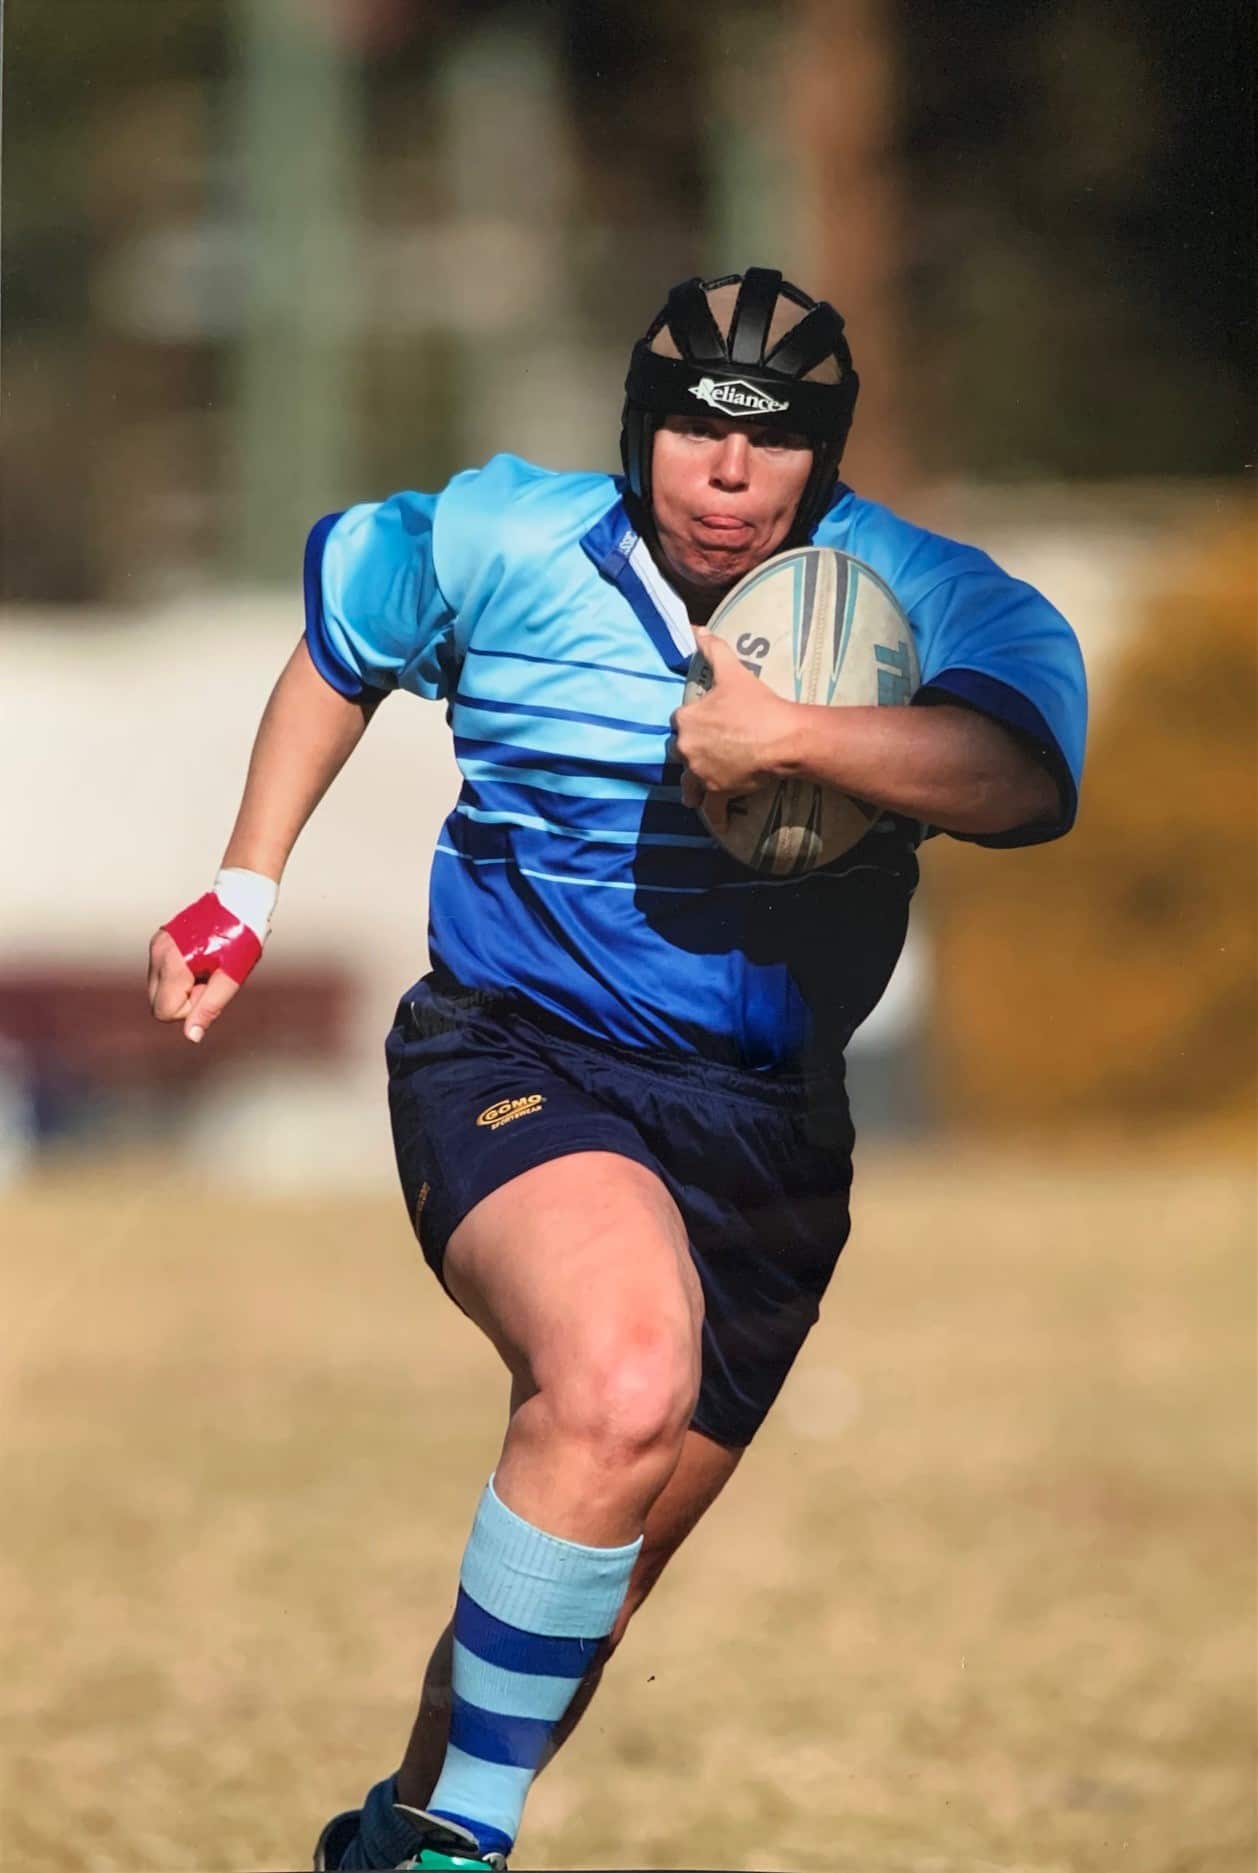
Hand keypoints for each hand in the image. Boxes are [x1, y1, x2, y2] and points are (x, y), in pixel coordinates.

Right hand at [147, 889, 263, 1043]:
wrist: (240, 899)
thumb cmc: (240, 939)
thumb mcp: (230, 978)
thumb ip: (208, 1008)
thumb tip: (191, 1036)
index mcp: (173, 965)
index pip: (163, 1012)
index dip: (189, 1008)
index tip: (209, 988)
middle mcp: (158, 954)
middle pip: (157, 1002)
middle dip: (183, 999)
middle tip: (210, 978)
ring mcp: (157, 944)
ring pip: (159, 987)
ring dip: (181, 986)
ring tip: (207, 966)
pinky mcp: (160, 939)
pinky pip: (161, 971)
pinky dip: (179, 973)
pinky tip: (201, 958)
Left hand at [671, 632, 796, 811]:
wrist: (782, 738)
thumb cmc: (757, 703)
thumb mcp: (733, 671)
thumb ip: (713, 648)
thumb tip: (697, 628)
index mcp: (686, 720)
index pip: (679, 720)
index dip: (692, 721)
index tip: (705, 723)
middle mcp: (686, 748)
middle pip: (682, 751)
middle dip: (691, 752)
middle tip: (708, 751)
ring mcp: (701, 773)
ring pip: (689, 783)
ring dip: (693, 786)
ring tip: (696, 790)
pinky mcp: (717, 793)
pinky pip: (711, 809)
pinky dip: (714, 816)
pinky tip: (717, 824)